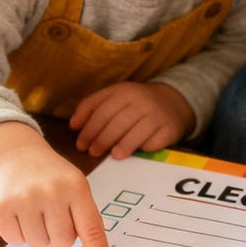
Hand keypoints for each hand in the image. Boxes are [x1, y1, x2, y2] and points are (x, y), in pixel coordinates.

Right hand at [0, 123, 116, 246]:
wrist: (15, 155)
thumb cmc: (51, 177)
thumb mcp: (76, 186)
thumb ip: (86, 217)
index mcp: (76, 187)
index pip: (91, 230)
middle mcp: (51, 191)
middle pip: (62, 243)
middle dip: (57, 234)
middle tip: (51, 213)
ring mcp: (24, 198)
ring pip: (38, 244)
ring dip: (37, 233)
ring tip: (34, 209)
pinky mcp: (1, 207)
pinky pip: (14, 241)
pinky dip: (17, 232)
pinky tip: (17, 211)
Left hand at [70, 82, 194, 157]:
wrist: (172, 102)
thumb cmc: (135, 103)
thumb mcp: (114, 97)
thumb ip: (91, 107)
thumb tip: (73, 125)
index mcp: (124, 91)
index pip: (102, 111)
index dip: (88, 129)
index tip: (80, 143)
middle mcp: (141, 101)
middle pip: (116, 123)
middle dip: (101, 140)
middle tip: (92, 152)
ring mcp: (157, 115)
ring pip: (135, 133)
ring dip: (120, 147)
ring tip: (111, 156)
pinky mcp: (169, 129)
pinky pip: (153, 142)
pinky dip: (142, 149)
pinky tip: (134, 154)